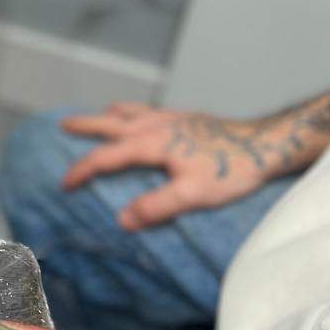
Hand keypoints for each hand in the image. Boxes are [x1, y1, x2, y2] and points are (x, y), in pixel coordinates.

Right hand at [60, 103, 285, 229]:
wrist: (266, 143)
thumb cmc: (230, 169)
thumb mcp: (193, 194)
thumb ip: (156, 206)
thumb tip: (122, 220)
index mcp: (152, 143)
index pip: (106, 156)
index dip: (82, 170)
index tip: (64, 183)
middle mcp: (157, 125)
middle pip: (111, 123)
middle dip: (85, 125)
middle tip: (63, 124)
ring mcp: (173, 118)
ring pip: (132, 112)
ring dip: (110, 114)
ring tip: (100, 115)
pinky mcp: (188, 118)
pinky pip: (150, 110)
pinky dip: (135, 111)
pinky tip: (143, 117)